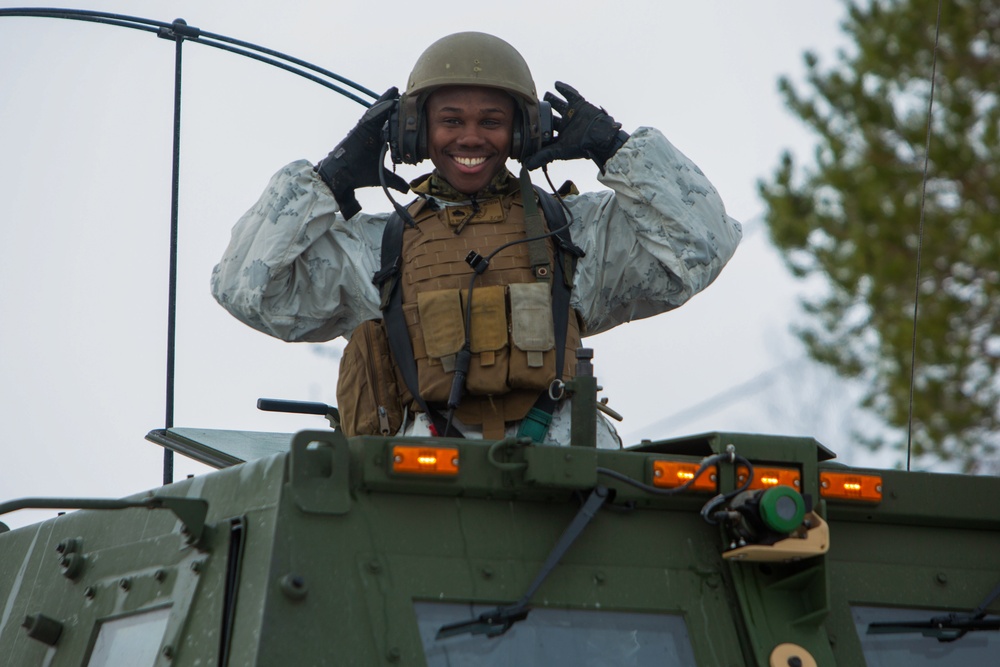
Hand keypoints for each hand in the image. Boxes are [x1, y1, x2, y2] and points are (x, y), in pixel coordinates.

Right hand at [316, 87, 408, 218]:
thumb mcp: (383, 177)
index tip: (410, 110)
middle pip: (383, 115)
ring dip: (385, 101)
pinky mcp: (359, 130)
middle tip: (404, 94)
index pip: (390, 126)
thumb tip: (407, 189)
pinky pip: (370, 117)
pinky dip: (379, 110)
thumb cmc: (359, 175)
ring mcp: (364, 130)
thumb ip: (395, 181)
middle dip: (392, 104)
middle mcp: (371, 133)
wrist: (342, 177)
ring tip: (395, 91)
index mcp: (377, 141)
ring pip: (376, 113)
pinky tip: (388, 102)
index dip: (398, 117)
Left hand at [523, 82, 628, 170]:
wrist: (600, 137)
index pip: (545, 131)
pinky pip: (571, 94)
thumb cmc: (581, 145)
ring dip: (551, 99)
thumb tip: (527, 165)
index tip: (524, 124)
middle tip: (532, 106)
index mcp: (560, 136)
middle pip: (551, 116)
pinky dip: (564, 89)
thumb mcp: (558, 151)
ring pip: (559, 104)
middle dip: (542, 112)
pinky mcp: (579, 104)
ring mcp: (572, 114)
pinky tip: (556, 84)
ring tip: (543, 95)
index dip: (536, 128)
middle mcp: (565, 125)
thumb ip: (543, 156)